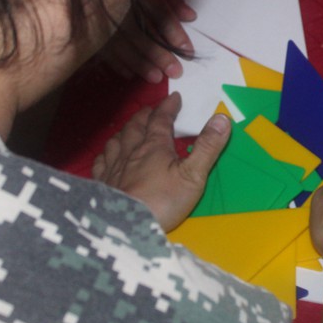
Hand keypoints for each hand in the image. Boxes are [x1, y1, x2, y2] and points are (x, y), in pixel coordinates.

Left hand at [92, 92, 229, 231]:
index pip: (160, 120)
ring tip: (130, 130)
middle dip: (145, 115)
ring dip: (125, 132)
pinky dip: (105, 155)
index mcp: (153, 147)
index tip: (174, 97)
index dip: (167, 107)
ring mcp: (114, 168)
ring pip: (116, 141)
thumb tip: (221, 118)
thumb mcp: (193, 175)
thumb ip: (207, 147)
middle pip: (135, 126)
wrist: (127, 225)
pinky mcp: (103, 185)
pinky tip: (106, 157)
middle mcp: (131, 152)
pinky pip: (101, 163)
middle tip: (152, 111)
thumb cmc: (163, 200)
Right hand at [99, 0, 195, 82]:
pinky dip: (114, 61)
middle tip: (175, 72)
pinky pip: (98, 46)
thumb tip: (190, 17)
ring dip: (138, 62)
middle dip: (157, 54)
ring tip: (155, 78)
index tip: (188, 50)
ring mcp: (94, 11)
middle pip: (138, 30)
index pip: (157, 10)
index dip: (173, 31)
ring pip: (118, 42)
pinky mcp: (83, 24)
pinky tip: (128, 74)